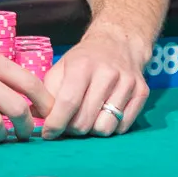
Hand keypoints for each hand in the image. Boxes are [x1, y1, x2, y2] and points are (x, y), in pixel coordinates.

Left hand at [40, 24, 149, 139]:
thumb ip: (48, 92)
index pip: (68, 102)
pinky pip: (123, 127)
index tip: (48, 134)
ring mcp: (127, 83)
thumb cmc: (84, 59)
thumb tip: (35, 116)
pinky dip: (110, 128)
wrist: (118, 42)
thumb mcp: (61, 67)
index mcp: (82, 66)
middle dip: (71, 129)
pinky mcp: (142, 93)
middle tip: (67, 124)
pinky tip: (103, 116)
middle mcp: (107, 74)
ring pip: (105, 128)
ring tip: (86, 119)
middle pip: (85, 120)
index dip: (56, 123)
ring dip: (92, 131)